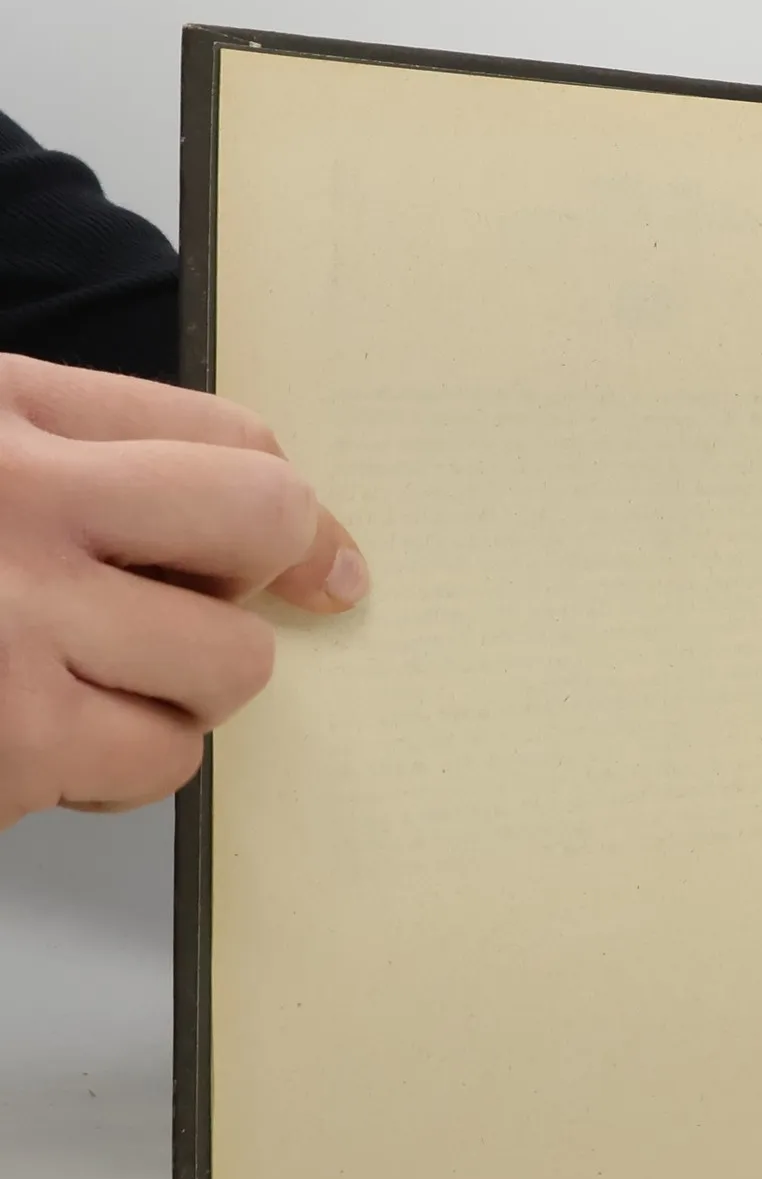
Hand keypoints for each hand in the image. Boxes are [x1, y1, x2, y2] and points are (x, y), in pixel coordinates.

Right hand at [0, 353, 367, 824]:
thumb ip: (83, 469)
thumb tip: (274, 532)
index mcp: (2, 412)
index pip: (223, 436)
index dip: (289, 512)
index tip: (314, 559)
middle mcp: (18, 497)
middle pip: (261, 516)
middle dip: (260, 581)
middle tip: (203, 617)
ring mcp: (21, 618)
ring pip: (231, 661)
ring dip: (184, 692)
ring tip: (83, 686)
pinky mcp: (22, 738)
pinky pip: (163, 757)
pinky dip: (122, 767)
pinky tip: (45, 744)